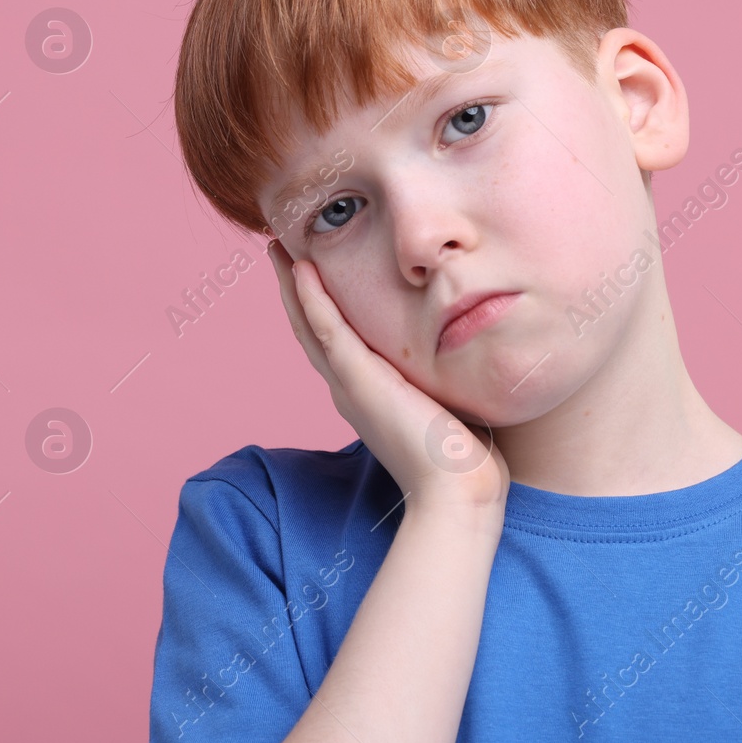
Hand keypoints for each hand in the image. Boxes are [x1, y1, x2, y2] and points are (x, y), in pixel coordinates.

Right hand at [266, 240, 510, 516]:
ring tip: (276, 250)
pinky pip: (328, 330)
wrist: (458, 492)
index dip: (316, 306)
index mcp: (366, 395)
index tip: (309, 272)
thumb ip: (442, 380)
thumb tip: (465, 355)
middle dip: (293, 290)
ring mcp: (350, 385)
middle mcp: (348, 389)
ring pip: (309, 325)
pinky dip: (312, 300)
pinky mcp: (360, 382)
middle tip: (277, 252)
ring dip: (291, 285)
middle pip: (309, 329)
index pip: (332, 341)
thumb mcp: (446, 405)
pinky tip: (300, 270)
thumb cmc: (463, 461)